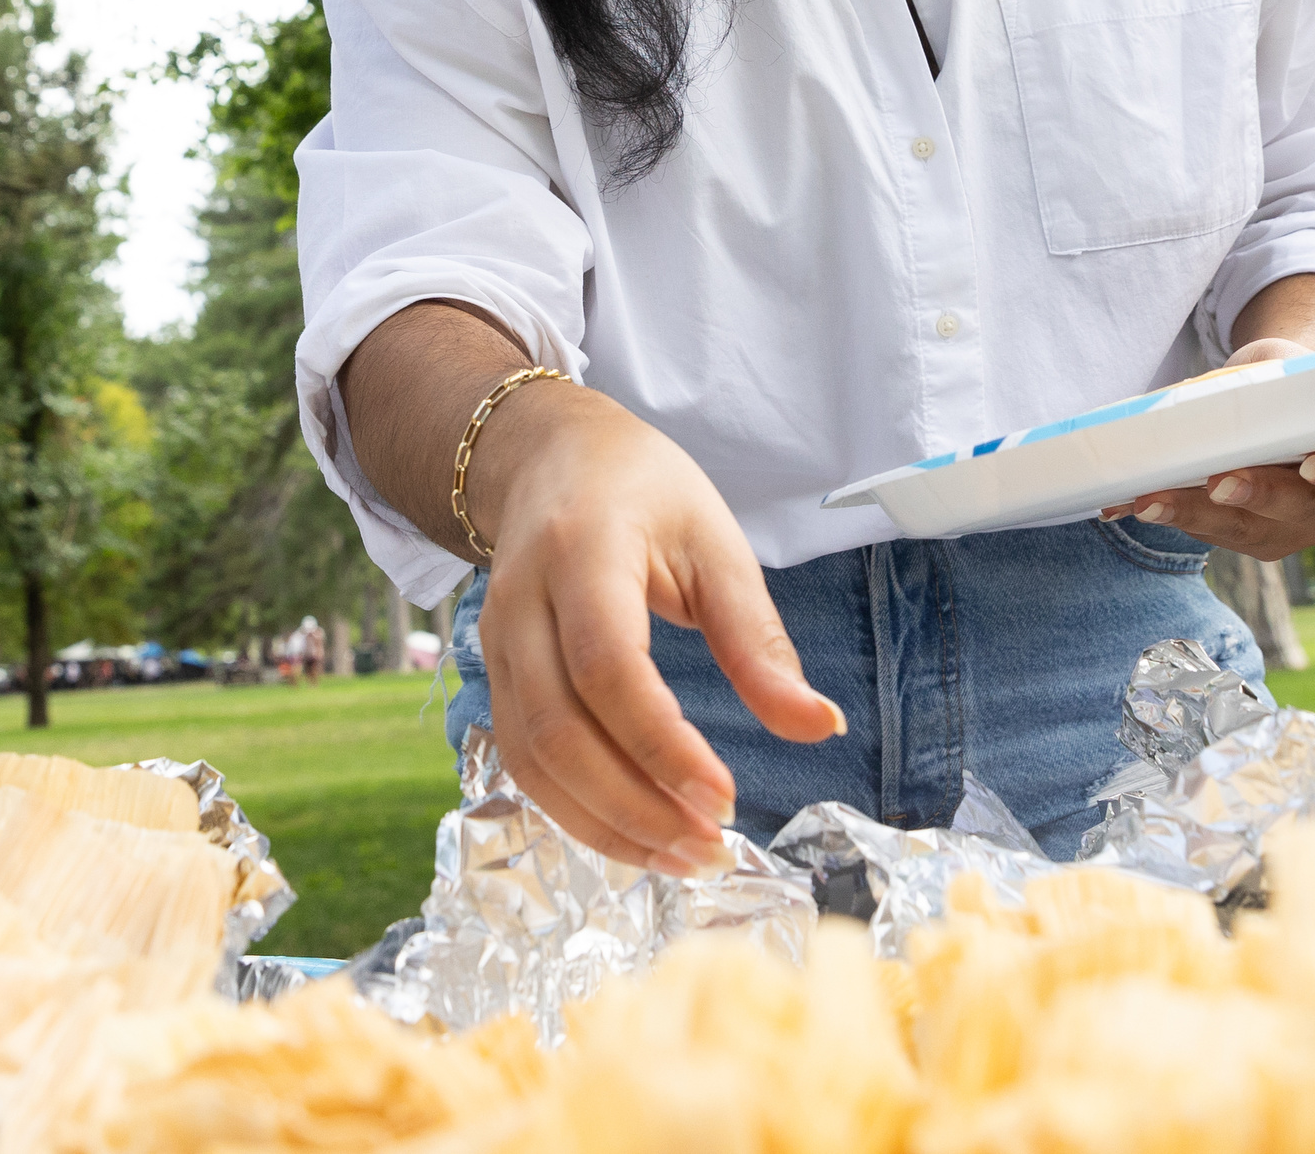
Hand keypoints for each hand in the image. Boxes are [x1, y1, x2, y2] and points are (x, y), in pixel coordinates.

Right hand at [471, 387, 844, 875]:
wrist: (548, 457)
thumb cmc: (644, 492)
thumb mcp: (716, 542)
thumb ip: (759, 640)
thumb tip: (820, 726)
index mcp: (583, 551)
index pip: (607, 666)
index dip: (661, 744)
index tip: (724, 798)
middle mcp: (521, 602)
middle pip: (556, 729)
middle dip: (632, 805)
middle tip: (709, 847)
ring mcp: (495, 643)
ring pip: (530, 758)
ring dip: (603, 823)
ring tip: (682, 858)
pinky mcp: (494, 677)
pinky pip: (523, 760)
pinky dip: (577, 810)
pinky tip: (637, 834)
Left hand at [1100, 331, 1314, 557]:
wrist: (1280, 405)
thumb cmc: (1288, 380)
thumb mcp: (1285, 364)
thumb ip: (1263, 376)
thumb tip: (1202, 392)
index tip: (1314, 462)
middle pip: (1300, 507)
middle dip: (1256, 495)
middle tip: (1220, 482)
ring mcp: (1292, 526)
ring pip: (1248, 529)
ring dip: (1196, 515)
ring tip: (1152, 500)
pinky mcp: (1250, 538)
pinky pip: (1211, 533)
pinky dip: (1170, 515)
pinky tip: (1129, 503)